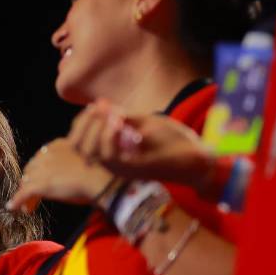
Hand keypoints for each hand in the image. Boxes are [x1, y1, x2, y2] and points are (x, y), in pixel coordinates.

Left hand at [7, 138, 114, 212]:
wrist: (100, 179)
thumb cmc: (98, 173)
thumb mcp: (81, 161)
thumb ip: (68, 163)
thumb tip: (62, 176)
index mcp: (57, 145)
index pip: (40, 159)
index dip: (38, 172)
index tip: (40, 182)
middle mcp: (46, 154)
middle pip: (31, 170)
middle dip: (31, 184)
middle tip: (32, 197)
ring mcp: (42, 169)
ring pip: (27, 182)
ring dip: (25, 195)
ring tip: (27, 207)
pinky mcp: (41, 184)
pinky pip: (23, 193)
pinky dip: (16, 200)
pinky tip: (12, 207)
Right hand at [67, 99, 212, 191]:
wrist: (198, 157)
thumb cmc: (173, 141)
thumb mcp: (143, 123)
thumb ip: (121, 117)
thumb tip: (99, 105)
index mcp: (113, 153)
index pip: (78, 140)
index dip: (82, 120)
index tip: (97, 105)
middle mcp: (112, 163)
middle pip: (77, 145)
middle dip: (84, 122)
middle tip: (101, 109)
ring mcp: (120, 168)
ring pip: (89, 149)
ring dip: (96, 127)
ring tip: (115, 116)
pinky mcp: (131, 169)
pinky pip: (107, 154)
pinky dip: (109, 134)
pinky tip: (121, 123)